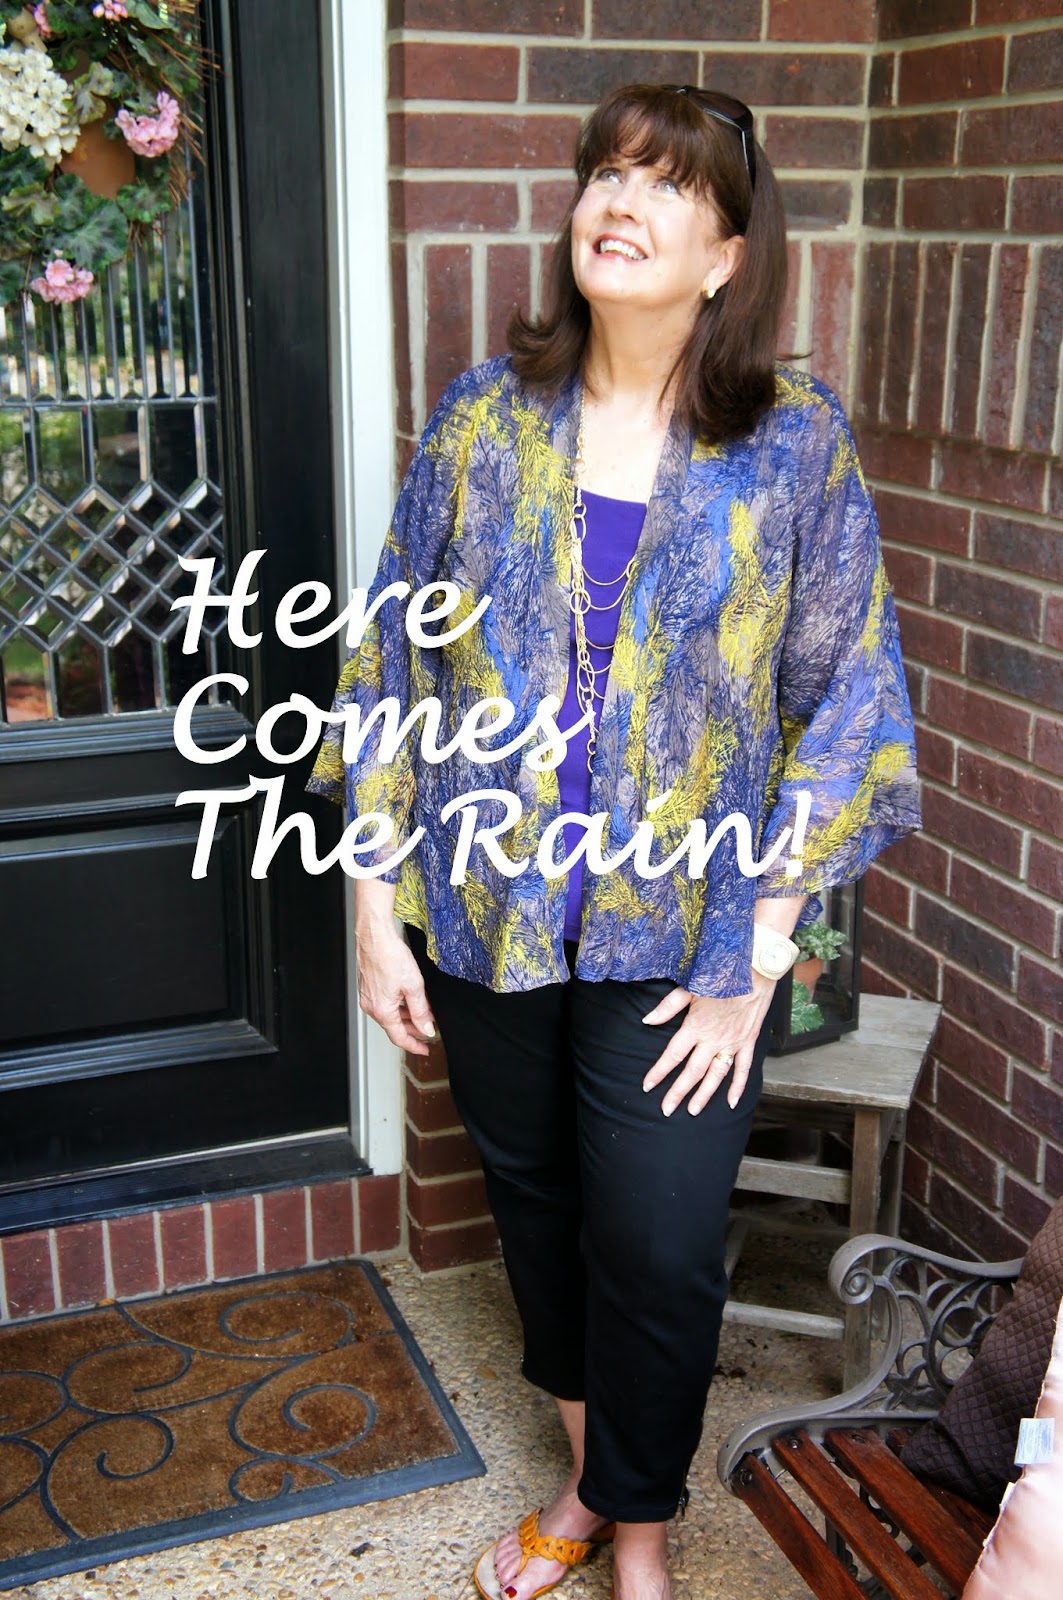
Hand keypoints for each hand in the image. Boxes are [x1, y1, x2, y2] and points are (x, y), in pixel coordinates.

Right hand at [355, 917, 437, 1055]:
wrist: (375, 936)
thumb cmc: (390, 956)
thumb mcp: (414, 986)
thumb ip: (421, 1011)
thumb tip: (426, 1028)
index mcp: (382, 1011)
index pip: (399, 1037)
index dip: (414, 1045)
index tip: (424, 1049)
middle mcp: (371, 1007)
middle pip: (394, 1027)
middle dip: (413, 1029)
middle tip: (428, 1027)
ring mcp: (367, 997)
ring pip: (389, 1015)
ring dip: (406, 1016)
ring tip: (423, 1011)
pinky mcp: (367, 987)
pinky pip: (384, 1004)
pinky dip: (398, 1006)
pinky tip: (409, 998)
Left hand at [641, 974, 776, 1114]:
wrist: (755, 967)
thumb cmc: (721, 973)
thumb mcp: (690, 986)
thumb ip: (668, 1007)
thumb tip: (647, 1020)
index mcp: (696, 1026)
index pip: (673, 1055)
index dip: (659, 1072)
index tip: (648, 1085)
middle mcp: (714, 1039)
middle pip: (692, 1072)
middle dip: (678, 1092)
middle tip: (666, 1109)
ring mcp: (733, 1043)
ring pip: (716, 1075)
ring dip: (704, 1095)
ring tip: (692, 1110)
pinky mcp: (748, 1042)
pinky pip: (743, 1069)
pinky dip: (738, 1086)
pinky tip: (732, 1102)